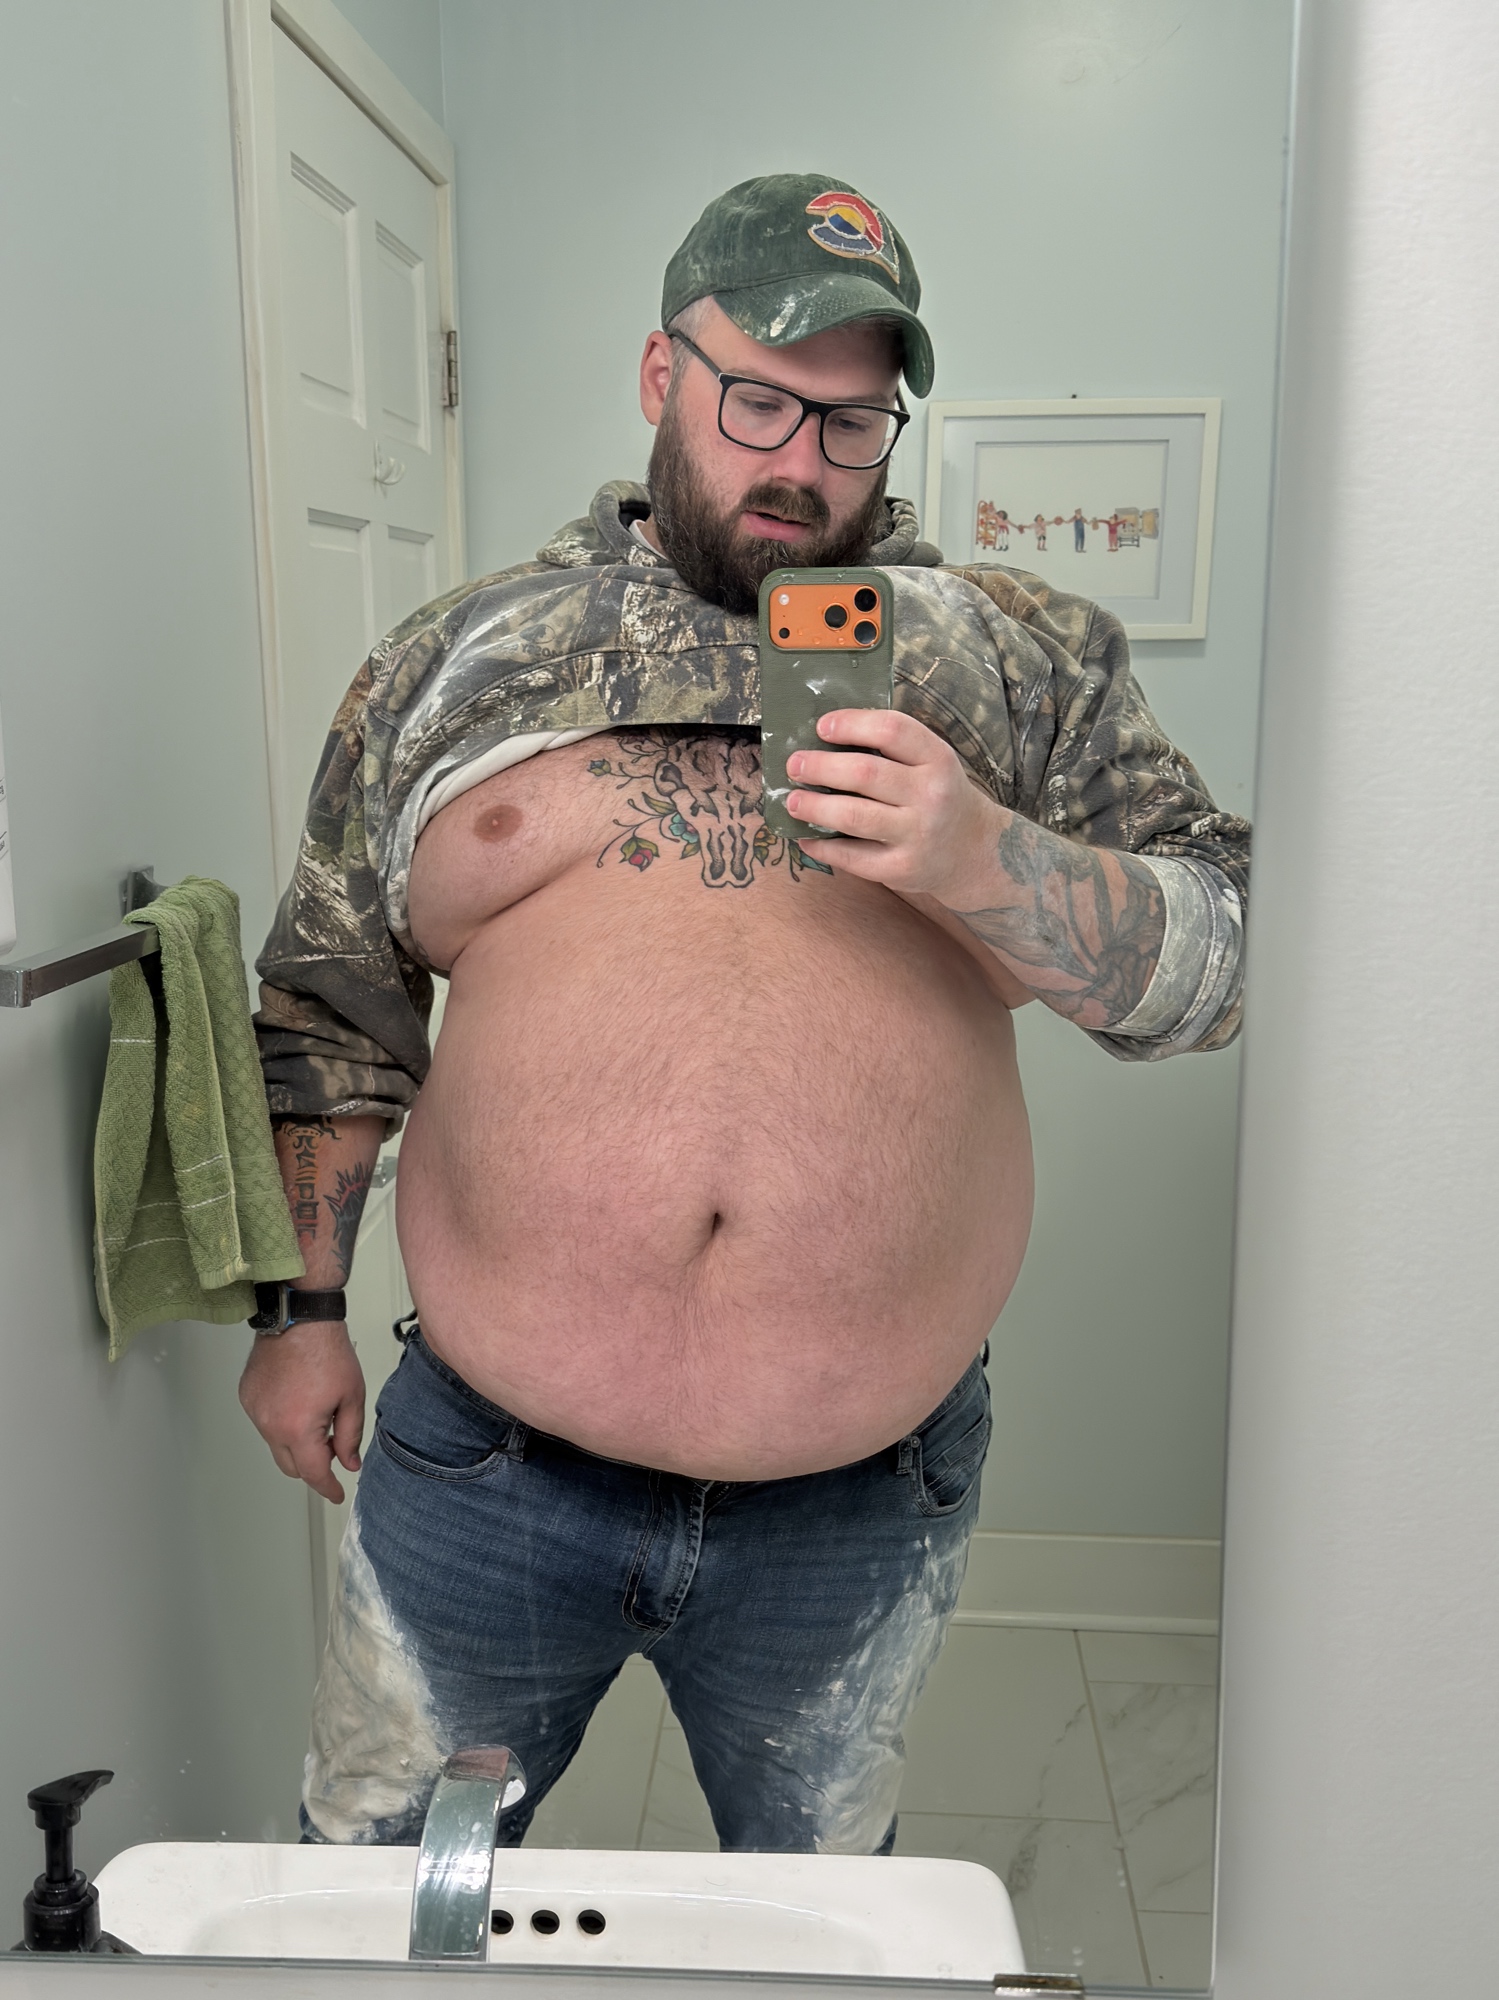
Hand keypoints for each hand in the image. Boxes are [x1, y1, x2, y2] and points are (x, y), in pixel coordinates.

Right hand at [238, 1321, 366, 1503]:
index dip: (328, 1487)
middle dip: (313, 1465)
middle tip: (334, 1446)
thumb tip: (348, 1463)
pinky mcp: (247, 1398)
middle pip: (291, 1466)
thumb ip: (350, 1436)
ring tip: (317, 1413)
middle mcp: (270, 1425)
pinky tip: (298, 1400)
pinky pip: (265, 1423)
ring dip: (296, 1442)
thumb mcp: (352, 1397)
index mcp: (298, 1428)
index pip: (313, 1473)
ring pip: (276, 1445)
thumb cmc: (327, 1352)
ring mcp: (255, 1411)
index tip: (337, 1493)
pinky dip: (282, 1423)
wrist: (299, 1319)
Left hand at [786, 708, 1003, 905]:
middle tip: (795, 764)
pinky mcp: (901, 868)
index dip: (851, 724)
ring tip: (792, 800)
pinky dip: (823, 846)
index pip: (892, 730)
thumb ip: (892, 750)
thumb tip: (824, 740)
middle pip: (865, 773)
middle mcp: (931, 796)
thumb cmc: (940, 798)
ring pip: (853, 816)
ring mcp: (917, 835)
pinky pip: (852, 857)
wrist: (975, 853)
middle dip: (820, 766)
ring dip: (814, 806)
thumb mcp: (932, 765)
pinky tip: (807, 837)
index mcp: (938, 760)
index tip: (822, 726)